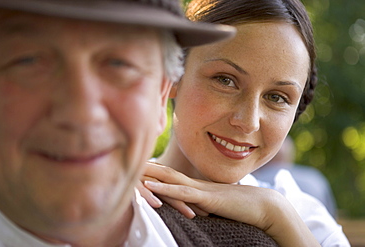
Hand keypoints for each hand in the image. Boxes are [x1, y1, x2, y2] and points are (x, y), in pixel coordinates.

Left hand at [141, 162, 319, 246]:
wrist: (263, 206)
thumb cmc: (241, 208)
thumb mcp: (216, 208)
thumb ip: (203, 207)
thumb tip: (192, 212)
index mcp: (197, 186)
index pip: (171, 176)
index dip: (155, 171)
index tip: (138, 166)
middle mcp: (196, 184)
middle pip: (166, 172)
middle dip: (148, 168)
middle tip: (128, 161)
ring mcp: (201, 189)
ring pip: (170, 179)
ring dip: (150, 175)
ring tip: (132, 168)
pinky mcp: (207, 199)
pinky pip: (182, 192)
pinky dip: (165, 189)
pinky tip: (150, 187)